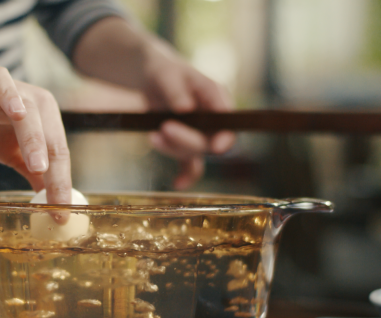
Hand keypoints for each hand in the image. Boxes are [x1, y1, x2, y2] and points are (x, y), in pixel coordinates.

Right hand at [0, 68, 70, 203]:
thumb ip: (36, 174)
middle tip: (39, 169)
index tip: (59, 206)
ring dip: (12, 100)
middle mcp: (23, 95)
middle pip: (35, 118)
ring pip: (6, 90)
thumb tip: (55, 204)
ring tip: (17, 114)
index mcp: (43, 114)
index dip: (58, 178)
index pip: (55, 148)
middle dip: (38, 143)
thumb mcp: (16, 153)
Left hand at [142, 40, 235, 189]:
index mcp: (217, 97)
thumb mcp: (167, 74)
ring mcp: (200, 133)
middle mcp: (213, 118)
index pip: (228, 122)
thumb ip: (176, 91)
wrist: (152, 77)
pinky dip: (185, 175)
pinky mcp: (186, 143)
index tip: (215, 146)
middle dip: (186, 139)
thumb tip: (185, 109)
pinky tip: (178, 184)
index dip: (224, 137)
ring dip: (173, 149)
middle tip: (163, 128)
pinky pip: (190, 164)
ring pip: (194, 153)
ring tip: (153, 135)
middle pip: (209, 141)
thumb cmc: (163, 71)